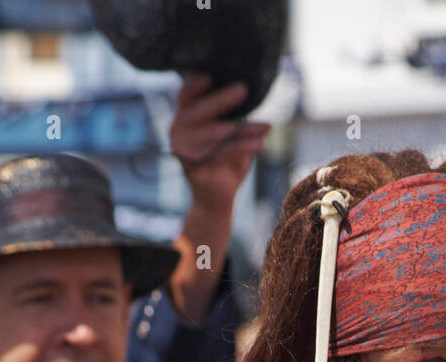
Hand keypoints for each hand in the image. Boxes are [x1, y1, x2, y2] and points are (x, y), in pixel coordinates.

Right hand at [171, 75, 270, 210]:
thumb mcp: (228, 134)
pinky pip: (222, 152)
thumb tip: (248, 88)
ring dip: (244, 128)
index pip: (185, 94)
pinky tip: (261, 144)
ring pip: (215, 132)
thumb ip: (231, 114)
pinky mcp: (194, 167)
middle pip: (199, 110)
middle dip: (222, 99)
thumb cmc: (224, 162)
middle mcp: (178, 131)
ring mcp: (183, 150)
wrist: (215, 201)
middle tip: (243, 90)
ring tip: (267, 126)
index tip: (212, 76)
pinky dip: (244, 147)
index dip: (195, 84)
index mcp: (184, 118)